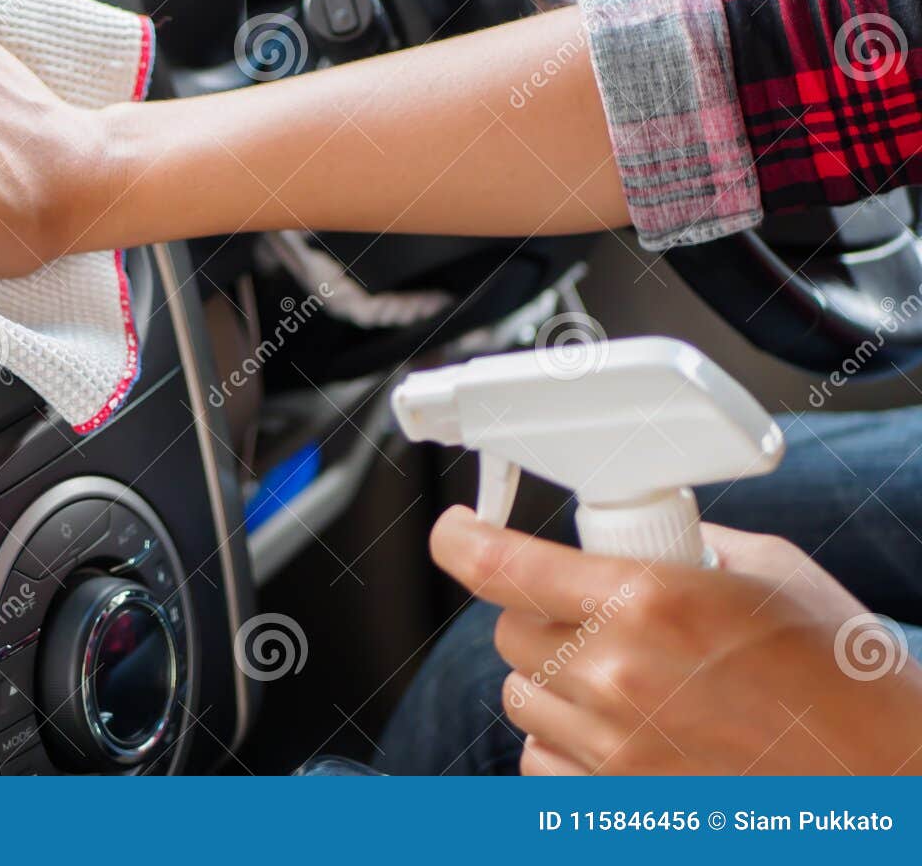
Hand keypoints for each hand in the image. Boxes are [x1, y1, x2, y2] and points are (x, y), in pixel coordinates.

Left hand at [430, 505, 921, 774]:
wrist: (888, 781)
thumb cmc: (841, 678)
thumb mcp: (763, 571)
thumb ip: (675, 544)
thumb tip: (623, 530)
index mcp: (645, 602)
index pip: (498, 564)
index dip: (462, 539)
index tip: (458, 530)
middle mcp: (615, 677)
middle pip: (508, 630)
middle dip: (542, 613)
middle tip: (597, 612)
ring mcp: (612, 751)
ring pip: (521, 697)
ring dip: (554, 680)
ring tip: (623, 676)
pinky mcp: (618, 806)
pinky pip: (542, 763)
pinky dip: (568, 744)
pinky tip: (625, 731)